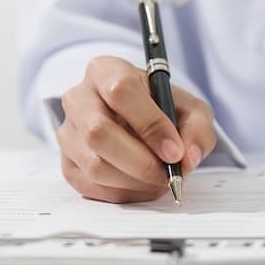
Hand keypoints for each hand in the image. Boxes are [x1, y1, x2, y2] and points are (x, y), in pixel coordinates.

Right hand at [57, 56, 215, 202]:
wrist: (140, 120)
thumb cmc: (162, 109)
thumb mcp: (190, 109)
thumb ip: (197, 129)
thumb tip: (188, 158)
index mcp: (106, 71)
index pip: (121, 92)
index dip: (150, 125)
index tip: (175, 151)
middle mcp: (79, 98)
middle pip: (100, 133)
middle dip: (141, 163)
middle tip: (169, 175)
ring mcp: (68, 132)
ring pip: (95, 165)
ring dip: (135, 182)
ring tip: (160, 180)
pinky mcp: (67, 162)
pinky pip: (91, 187)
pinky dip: (124, 193)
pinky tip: (143, 185)